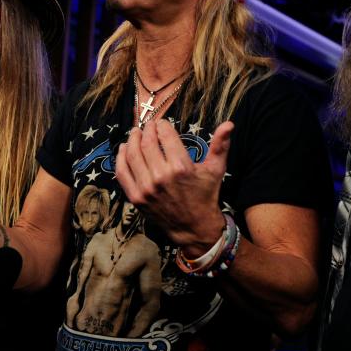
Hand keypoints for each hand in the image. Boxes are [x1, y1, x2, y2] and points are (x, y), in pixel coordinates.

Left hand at [115, 119, 230, 255]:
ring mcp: (146, 188)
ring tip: (136, 132)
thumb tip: (229, 124)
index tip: (162, 123)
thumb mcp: (216, 169)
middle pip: (147, 143)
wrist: (193, 227)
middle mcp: (161, 177)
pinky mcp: (136, 198)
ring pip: (132, 155)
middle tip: (148, 125)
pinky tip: (123, 148)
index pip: (165, 136)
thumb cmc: (206, 195)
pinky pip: (122, 173)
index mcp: (181, 167)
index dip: (162, 125)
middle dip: (147, 130)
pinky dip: (120, 158)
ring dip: (132, 140)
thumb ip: (221, 145)